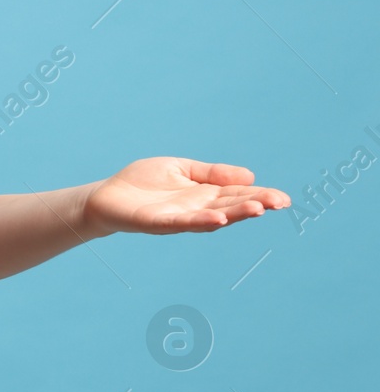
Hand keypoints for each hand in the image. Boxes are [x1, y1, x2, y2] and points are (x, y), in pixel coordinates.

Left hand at [82, 157, 290, 235]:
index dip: (260, 196)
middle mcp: (196, 209)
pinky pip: (180, 223)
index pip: (237, 195)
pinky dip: (199, 221)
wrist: (107, 195)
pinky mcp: (156, 222)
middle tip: (279, 203)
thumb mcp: (182, 169)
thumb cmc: (144, 183)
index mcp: (204, 195)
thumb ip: (212, 173)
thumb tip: (250, 177)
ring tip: (256, 209)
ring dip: (233, 214)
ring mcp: (178, 218)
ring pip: (210, 217)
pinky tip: (216, 219)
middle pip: (230, 207)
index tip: (283, 199)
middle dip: (254, 205)